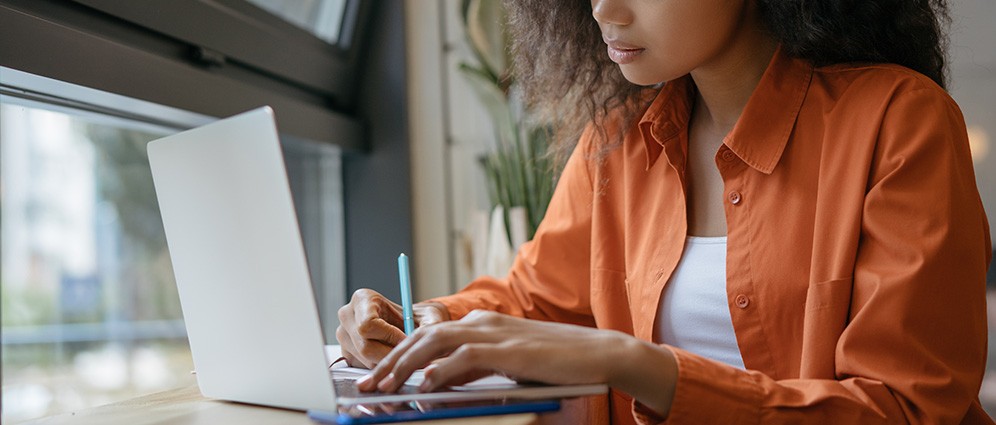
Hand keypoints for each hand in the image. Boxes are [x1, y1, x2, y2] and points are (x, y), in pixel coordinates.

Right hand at [336, 288, 449, 367]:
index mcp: (362, 299)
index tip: (408, 340)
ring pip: (365, 360)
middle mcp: (347, 316)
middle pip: (365, 346)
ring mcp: (343, 336)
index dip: (390, 337)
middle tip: (411, 357)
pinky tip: (393, 360)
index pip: (368, 325)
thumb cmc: (417, 317)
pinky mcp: (346, 354)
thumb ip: (430, 324)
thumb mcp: (429, 316)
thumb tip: (430, 336)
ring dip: (388, 363)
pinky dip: (381, 368)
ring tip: (405, 357)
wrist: (409, 326)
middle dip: (391, 354)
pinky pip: (363, 368)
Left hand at [356, 310, 634, 391]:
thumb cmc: (552, 361)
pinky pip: (465, 357)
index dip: (396, 356)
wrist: (596, 353)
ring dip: (405, 366)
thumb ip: (470, 368)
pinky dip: (441, 369)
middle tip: (367, 385)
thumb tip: (435, 381)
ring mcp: (493, 333)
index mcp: (478, 324)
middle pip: (421, 337)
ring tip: (385, 386)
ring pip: (435, 343)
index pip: (425, 336)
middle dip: (390, 362)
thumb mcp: (503, 364)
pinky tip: (425, 384)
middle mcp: (480, 323)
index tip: (375, 377)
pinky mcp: (508, 349)